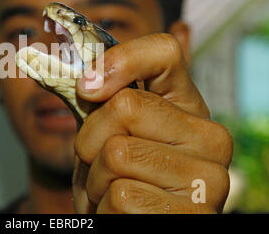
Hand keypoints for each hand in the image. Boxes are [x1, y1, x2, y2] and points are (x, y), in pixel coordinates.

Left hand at [72, 33, 232, 213]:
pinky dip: (104, 206)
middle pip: (125, 106)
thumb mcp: (107, 131)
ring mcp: (208, 178)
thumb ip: (101, 95)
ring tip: (111, 189)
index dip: (119, 61)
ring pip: (117, 154)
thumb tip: (58, 57)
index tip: (87, 87)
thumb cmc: (115, 176)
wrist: (125, 223)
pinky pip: (120, 195)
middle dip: (91, 138)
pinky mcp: (192, 215)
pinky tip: (121, 212)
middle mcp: (210, 137)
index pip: (164, 52)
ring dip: (95, 178)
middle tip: (99, 161)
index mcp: (188, 107)